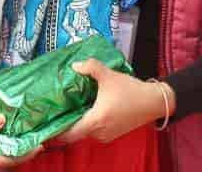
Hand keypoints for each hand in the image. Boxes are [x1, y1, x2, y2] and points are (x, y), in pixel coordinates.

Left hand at [53, 59, 172, 144]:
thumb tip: (74, 66)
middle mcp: (100, 132)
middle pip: (75, 133)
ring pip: (85, 132)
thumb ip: (90, 67)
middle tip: (56, 112)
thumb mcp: (109, 76)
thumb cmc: (132, 90)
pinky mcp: (113, 134)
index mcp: (96, 120)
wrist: (154, 101)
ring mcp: (107, 135)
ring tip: (68, 109)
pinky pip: (94, 131)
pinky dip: (88, 124)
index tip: (47, 124)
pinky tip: (85, 111)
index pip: (70, 133)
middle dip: (65, 124)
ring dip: (77, 123)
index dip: (57, 131)